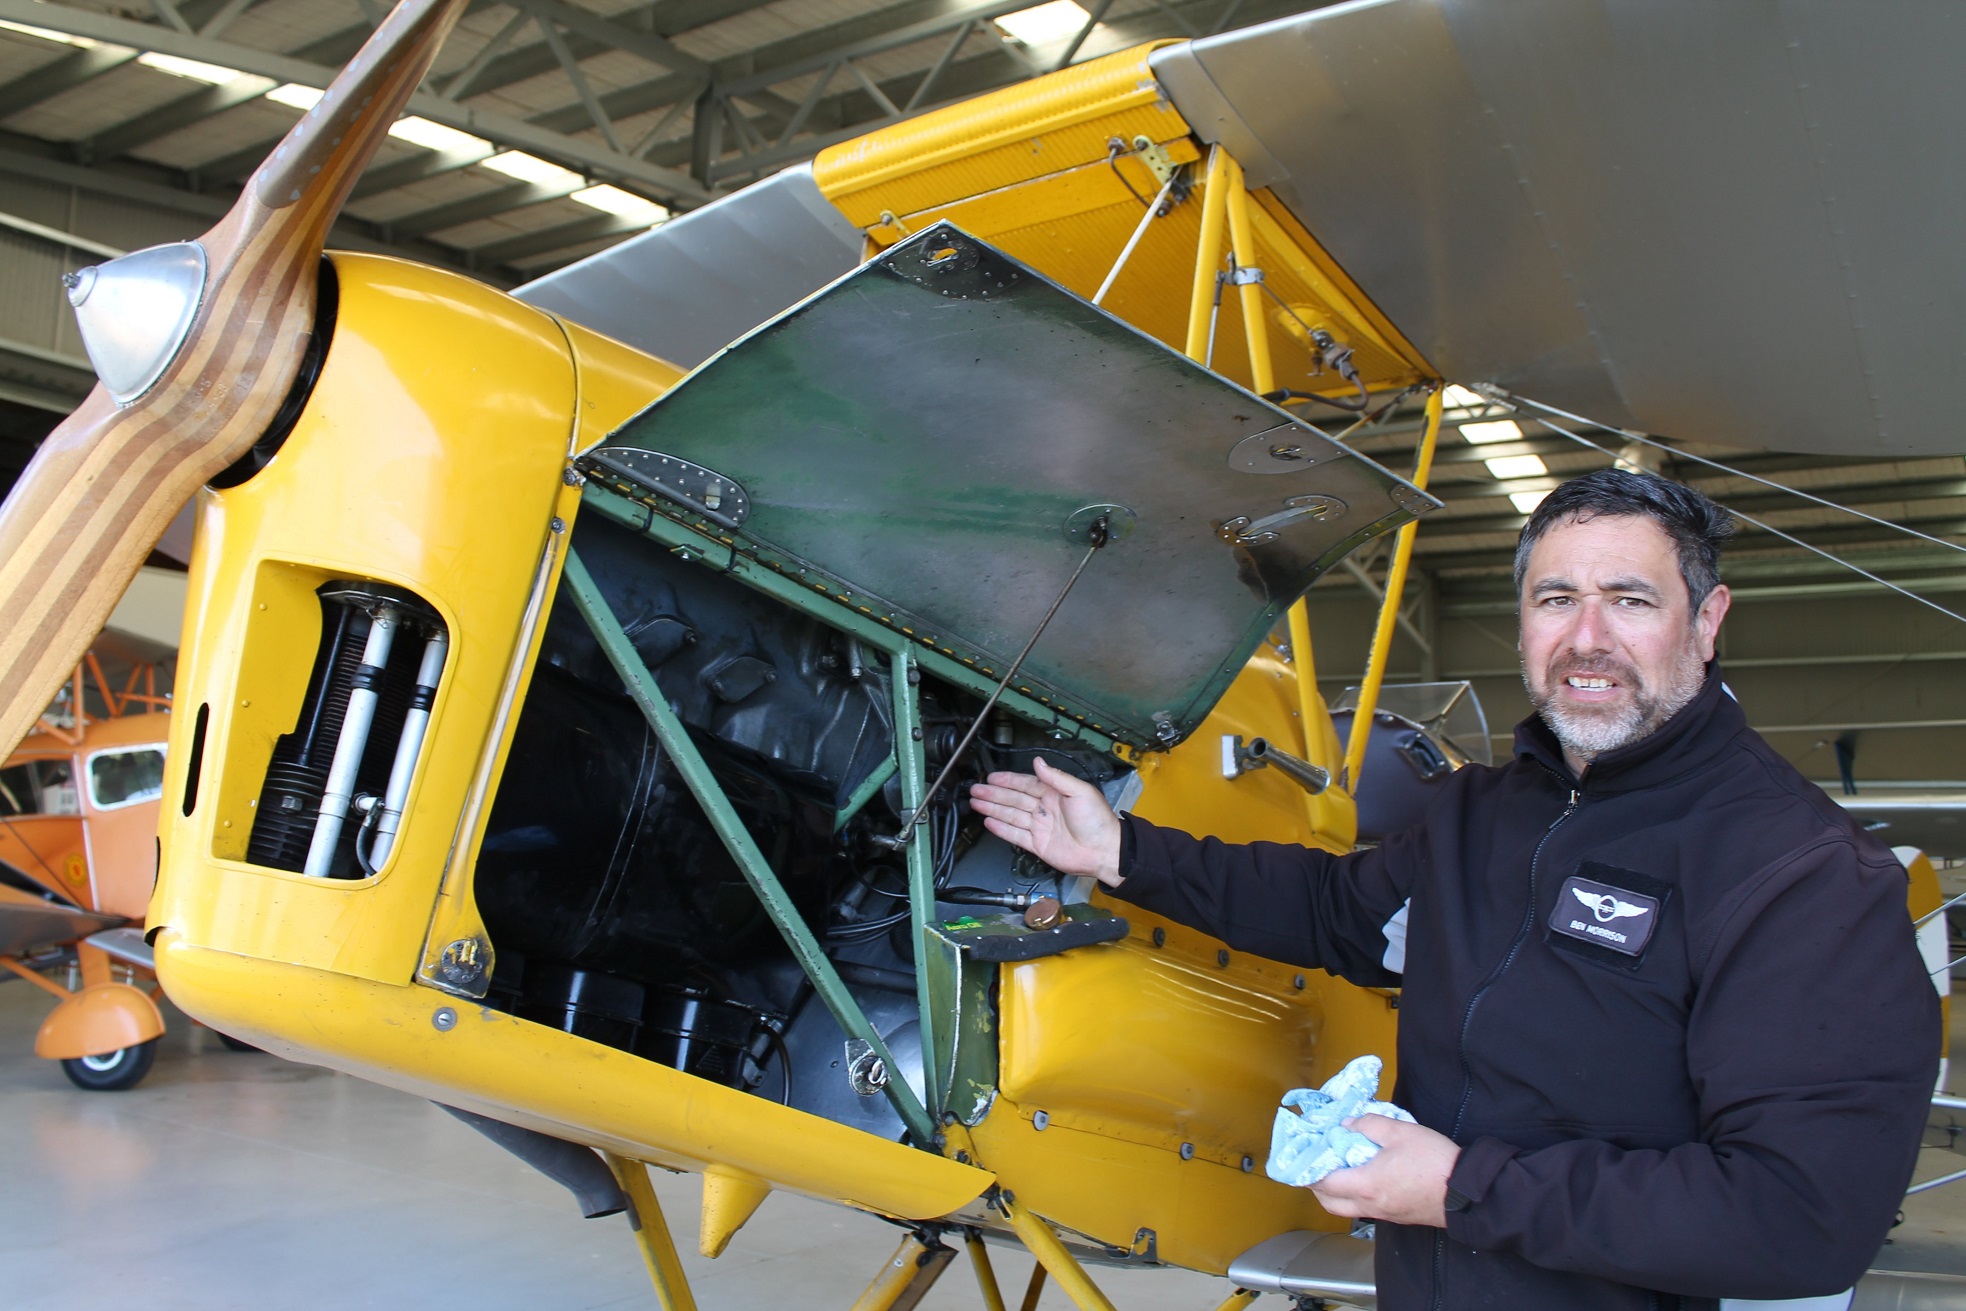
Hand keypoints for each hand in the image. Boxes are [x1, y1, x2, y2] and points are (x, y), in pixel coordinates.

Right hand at [967, 757, 1123, 885]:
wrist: (1105, 851)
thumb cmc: (1098, 821)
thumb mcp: (1080, 791)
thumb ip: (1056, 777)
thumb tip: (1038, 762)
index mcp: (1055, 794)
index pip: (1025, 784)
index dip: (1007, 780)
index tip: (991, 777)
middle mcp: (1045, 809)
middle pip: (1013, 799)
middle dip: (993, 794)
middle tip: (975, 789)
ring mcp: (1041, 827)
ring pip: (1011, 815)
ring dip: (993, 809)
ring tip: (976, 803)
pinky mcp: (1039, 845)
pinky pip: (1016, 835)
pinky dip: (1001, 829)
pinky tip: (989, 822)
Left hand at [1310, 1115, 1460, 1228]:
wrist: (1467, 1192)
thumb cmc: (1433, 1161)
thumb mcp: (1399, 1131)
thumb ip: (1368, 1124)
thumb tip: (1347, 1126)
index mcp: (1365, 1185)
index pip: (1323, 1183)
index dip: (1309, 1168)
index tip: (1305, 1153)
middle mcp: (1370, 1205)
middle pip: (1330, 1203)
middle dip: (1317, 1185)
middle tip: (1319, 1163)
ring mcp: (1384, 1215)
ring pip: (1347, 1208)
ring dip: (1336, 1192)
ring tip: (1341, 1167)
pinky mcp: (1399, 1217)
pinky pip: (1366, 1209)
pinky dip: (1356, 1195)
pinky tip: (1366, 1176)